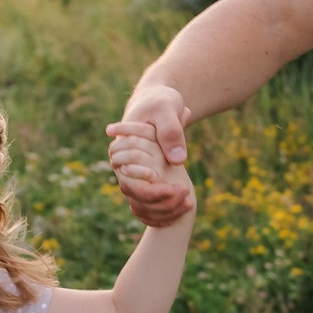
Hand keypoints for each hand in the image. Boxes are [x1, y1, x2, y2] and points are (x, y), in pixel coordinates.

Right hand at [106, 83, 193, 225]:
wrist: (161, 103)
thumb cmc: (162, 102)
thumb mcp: (167, 110)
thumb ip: (171, 132)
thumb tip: (177, 159)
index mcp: (124, 145)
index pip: (127, 175)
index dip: (145, 185)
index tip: (167, 182)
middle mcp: (125, 162)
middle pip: (134, 193)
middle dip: (160, 200)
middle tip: (185, 195)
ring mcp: (134, 171)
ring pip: (142, 202)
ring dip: (165, 208)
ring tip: (189, 203)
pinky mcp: (146, 177)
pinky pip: (150, 202)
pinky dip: (166, 209)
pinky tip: (185, 207)